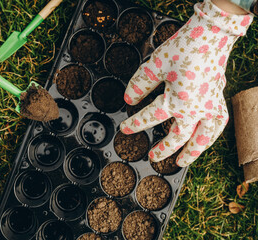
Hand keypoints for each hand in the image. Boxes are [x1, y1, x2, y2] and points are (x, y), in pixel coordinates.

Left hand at [120, 0, 252, 166]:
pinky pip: (217, 125)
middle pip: (178, 137)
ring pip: (203, 137)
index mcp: (177, 102)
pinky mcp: (218, 100)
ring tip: (182, 162)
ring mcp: (210, 106)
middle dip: (164, 149)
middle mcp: (195, 109)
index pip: (151, 118)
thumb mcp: (155, 66)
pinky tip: (204, 138)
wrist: (211, 35)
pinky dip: (209, 135)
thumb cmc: (184, 49)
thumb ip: (140, 85)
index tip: (124, 129)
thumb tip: (128, 99)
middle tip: (152, 156)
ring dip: (192, 151)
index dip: (135, 124)